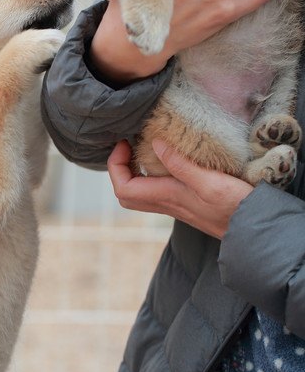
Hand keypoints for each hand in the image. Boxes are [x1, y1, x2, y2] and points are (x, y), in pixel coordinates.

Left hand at [107, 139, 252, 238]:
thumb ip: (180, 164)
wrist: (254, 228)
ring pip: (140, 193)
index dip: (115, 165)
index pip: (123, 188)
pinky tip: (165, 159)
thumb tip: (155, 143)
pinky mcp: (186, 202)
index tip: (125, 143)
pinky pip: (157, 190)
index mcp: (166, 197)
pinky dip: (150, 174)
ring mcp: (175, 204)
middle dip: (119, 169)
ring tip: (142, 148)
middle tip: (128, 145)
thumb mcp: (209, 181)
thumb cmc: (234, 206)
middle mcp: (166, 203)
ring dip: (133, 171)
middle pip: (126, 193)